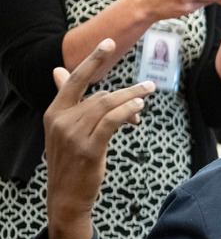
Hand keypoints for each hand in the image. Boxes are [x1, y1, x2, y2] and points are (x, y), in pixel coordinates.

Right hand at [43, 39, 154, 238]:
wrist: (66, 196)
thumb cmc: (71, 160)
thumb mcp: (64, 129)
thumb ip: (69, 101)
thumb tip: (59, 71)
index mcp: (54, 112)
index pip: (75, 80)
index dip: (93, 60)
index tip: (108, 42)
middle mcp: (61, 120)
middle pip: (100, 95)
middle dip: (127, 92)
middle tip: (148, 87)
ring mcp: (73, 135)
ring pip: (108, 106)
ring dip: (132, 100)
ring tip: (147, 97)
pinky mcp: (88, 148)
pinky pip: (112, 122)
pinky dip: (127, 112)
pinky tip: (139, 110)